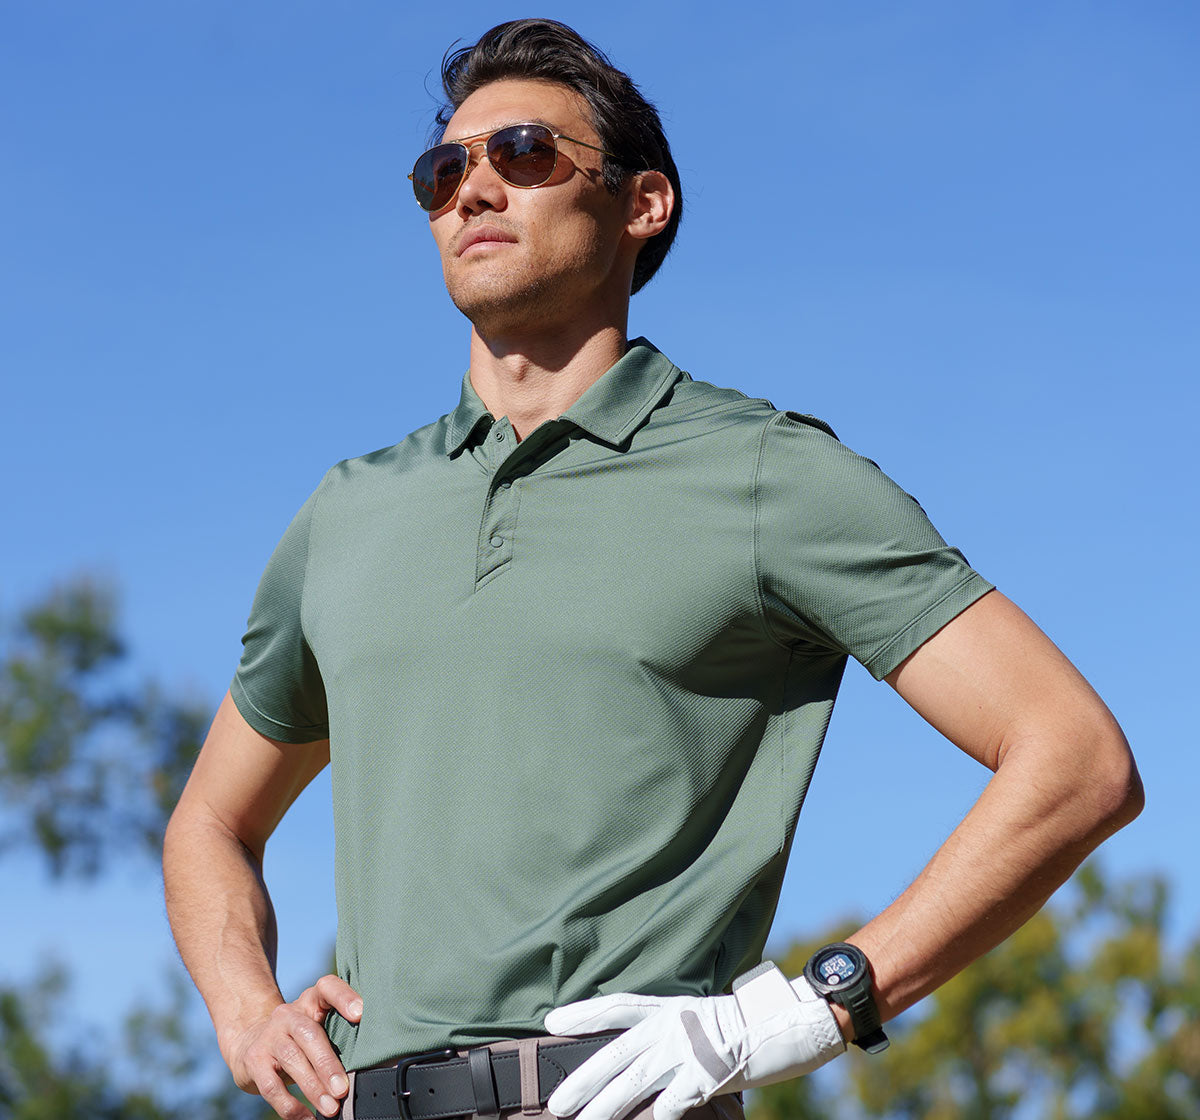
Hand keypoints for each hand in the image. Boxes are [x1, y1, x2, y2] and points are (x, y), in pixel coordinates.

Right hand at [225, 974, 362, 1119]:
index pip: (327, 987)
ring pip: (292, 1059)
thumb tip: (371, 1066)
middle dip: (328, 1064)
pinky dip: (290, 1106)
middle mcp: (289, 1014)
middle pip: (309, 1033)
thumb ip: (338, 1037)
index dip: (343, 996)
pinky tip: (306, 1117)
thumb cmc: (298, 1039)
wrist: (249, 1043)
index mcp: (311, 1002)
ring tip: (330, 1108)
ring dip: (312, 1087)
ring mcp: (269, 1036)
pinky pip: (271, 1086)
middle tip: (343, 1089)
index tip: (360, 1014)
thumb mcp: (316, 1028)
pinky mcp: (254, 1061)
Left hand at [544, 968, 844, 1119]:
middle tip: (555, 1101)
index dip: (584, 1014)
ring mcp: (689, 1048)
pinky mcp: (708, 1073)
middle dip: (583, 1079)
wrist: (789, 1019)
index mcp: (670, 1007)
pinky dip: (657, 1115)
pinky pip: (673, 1101)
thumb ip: (671, 1034)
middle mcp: (673, 1025)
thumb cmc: (748, 1023)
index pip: (617, 1007)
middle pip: (617, 1053)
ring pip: (635, 1081)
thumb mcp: (702, 1020)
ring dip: (605, 1105)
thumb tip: (642, 1058)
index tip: (552, 1021)